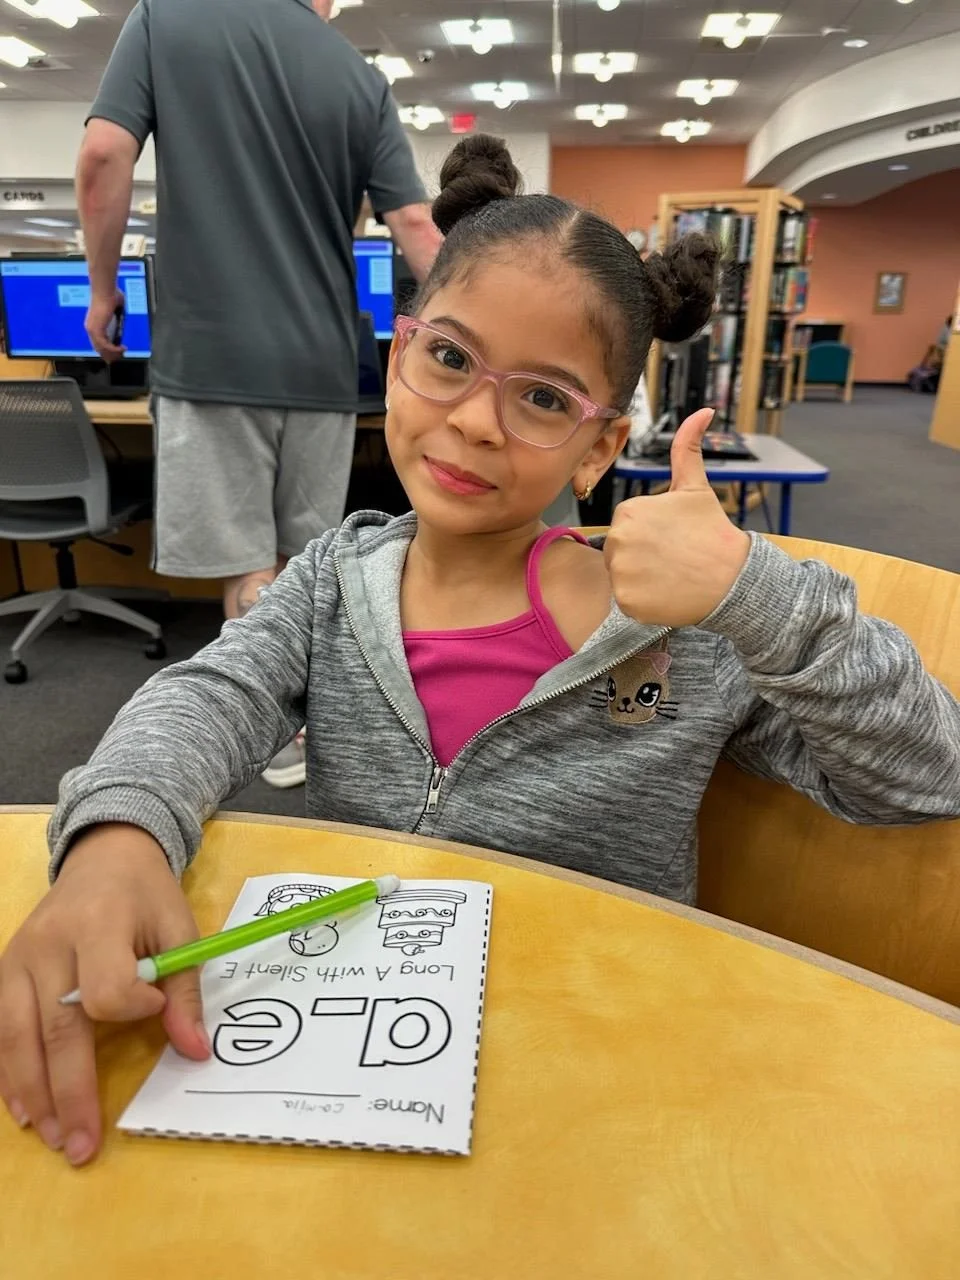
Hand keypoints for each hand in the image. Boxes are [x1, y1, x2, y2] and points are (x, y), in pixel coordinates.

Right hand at [0, 824, 209, 1166]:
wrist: (104, 855)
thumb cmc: (146, 894)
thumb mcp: (179, 928)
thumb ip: (185, 990)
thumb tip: (195, 1052)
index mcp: (99, 924)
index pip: (104, 987)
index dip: (131, 1010)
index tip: (154, 1011)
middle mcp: (49, 943)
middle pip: (56, 1026)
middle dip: (70, 1090)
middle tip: (82, 1145)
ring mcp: (19, 957)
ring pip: (17, 1035)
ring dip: (33, 1092)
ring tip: (54, 1135)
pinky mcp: (4, 969)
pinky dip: (7, 1071)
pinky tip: (24, 1107)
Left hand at [84, 288, 125, 361]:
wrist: (105, 291)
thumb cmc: (110, 295)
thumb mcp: (115, 309)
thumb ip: (117, 316)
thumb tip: (121, 318)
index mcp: (93, 323)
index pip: (97, 341)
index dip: (106, 349)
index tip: (115, 352)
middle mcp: (90, 328)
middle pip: (98, 347)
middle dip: (109, 355)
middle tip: (118, 358)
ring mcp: (92, 330)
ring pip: (101, 348)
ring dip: (112, 353)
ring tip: (122, 354)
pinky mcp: (97, 330)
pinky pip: (105, 345)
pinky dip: (114, 349)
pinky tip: (121, 349)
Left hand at [604, 408, 750, 627]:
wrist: (732, 578)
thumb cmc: (712, 532)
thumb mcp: (696, 487)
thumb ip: (687, 448)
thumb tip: (702, 410)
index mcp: (627, 511)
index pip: (626, 528)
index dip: (649, 536)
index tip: (672, 539)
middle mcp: (617, 540)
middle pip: (619, 553)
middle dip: (641, 557)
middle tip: (672, 559)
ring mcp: (620, 573)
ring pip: (622, 577)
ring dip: (641, 579)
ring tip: (670, 575)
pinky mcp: (626, 602)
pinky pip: (627, 601)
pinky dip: (643, 601)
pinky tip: (666, 593)